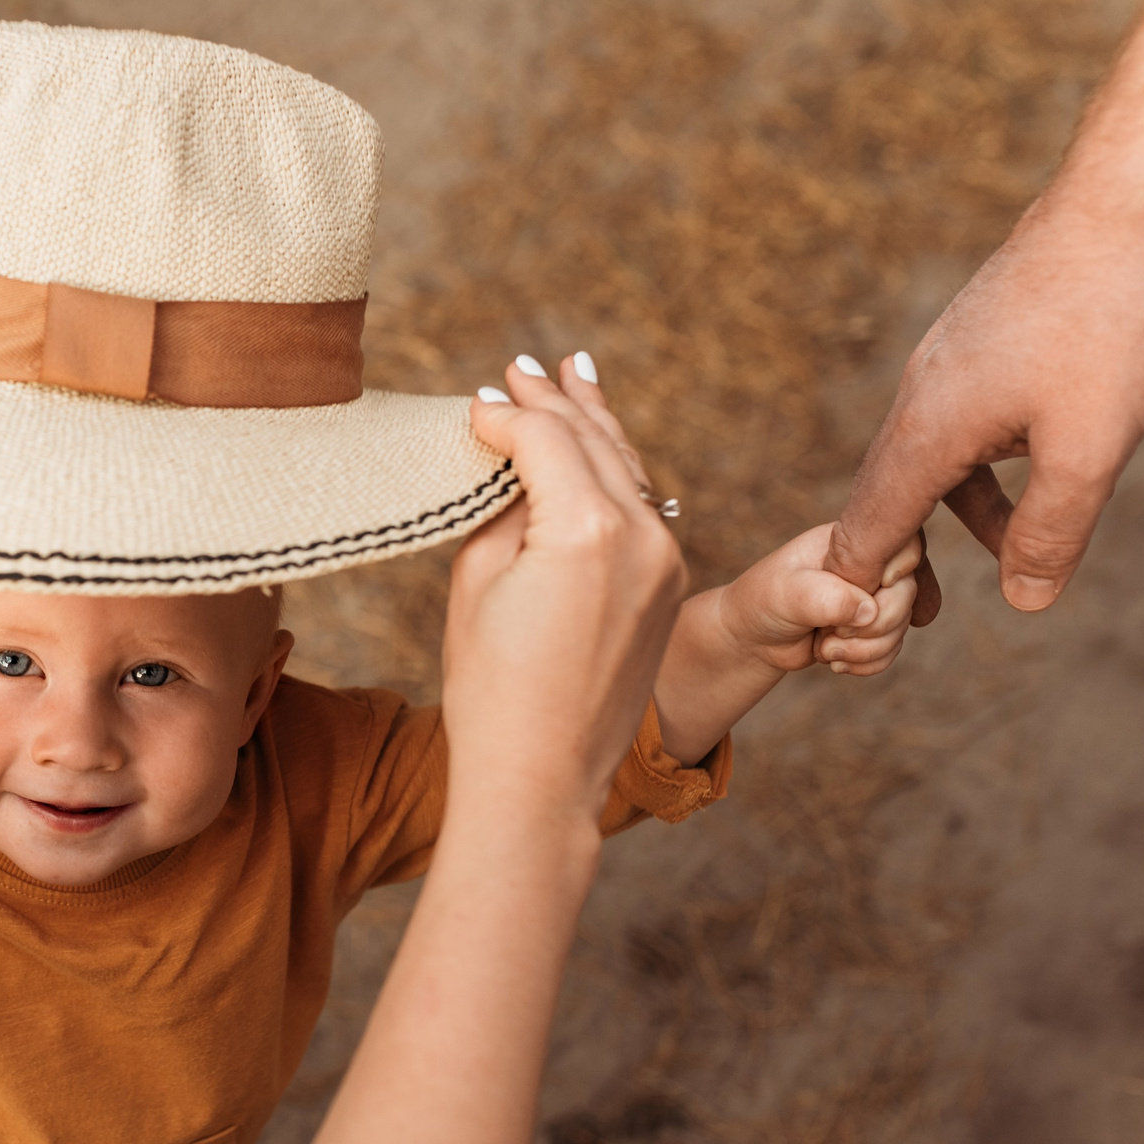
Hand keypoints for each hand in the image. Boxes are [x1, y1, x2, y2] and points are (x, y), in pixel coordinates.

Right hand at [450, 356, 686, 822]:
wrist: (542, 777)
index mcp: (588, 529)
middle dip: (555, 402)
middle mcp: (642, 535)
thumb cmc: (492, 687)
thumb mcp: (479, 581)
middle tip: (525, 365)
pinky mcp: (668, 588)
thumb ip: (504, 505)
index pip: (545, 439)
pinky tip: (599, 449)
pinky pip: (641, 509)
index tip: (476, 402)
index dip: (507, 413)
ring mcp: (665, 562)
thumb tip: (517, 461)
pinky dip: (614, 472)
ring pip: (627, 469)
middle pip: (594, 442)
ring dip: (595, 424)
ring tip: (575, 377)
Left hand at [720, 523, 920, 676]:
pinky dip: (868, 663)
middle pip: (907, 593)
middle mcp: (869, 566)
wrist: (752, 637)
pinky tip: (835, 662)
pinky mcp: (872, 628)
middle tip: (832, 637)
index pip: (903, 544)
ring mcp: (873, 598)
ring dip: (866, 650)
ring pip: (901, 627)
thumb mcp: (788, 593)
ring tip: (825, 650)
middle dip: (875, 626)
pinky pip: (893, 649)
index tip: (870, 591)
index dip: (897, 572)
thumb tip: (869, 611)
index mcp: (852, 540)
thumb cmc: (764, 602)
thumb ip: (828, 597)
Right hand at [826, 197, 1143, 616]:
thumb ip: (1055, 531)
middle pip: (885, 497)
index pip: (868, 528)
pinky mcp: (971, 347)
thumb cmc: (1105, 325)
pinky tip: (1029, 472)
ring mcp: (941, 368)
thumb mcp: (1091, 449)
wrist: (1113, 208)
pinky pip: (955, 425)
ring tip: (1005, 553)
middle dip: (897, 559)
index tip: (857, 631)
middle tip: (911, 614)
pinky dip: (978, 468)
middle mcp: (916, 400)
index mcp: (927, 433)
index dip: (858, 585)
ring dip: (953, 514)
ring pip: (928, 460)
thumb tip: (1028, 602)